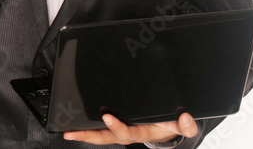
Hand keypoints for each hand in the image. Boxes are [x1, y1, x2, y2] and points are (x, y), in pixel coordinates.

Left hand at [63, 111, 197, 144]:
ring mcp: (121, 129)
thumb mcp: (182, 126)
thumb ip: (186, 125)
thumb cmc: (172, 124)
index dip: (116, 126)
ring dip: (83, 133)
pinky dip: (87, 127)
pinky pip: (100, 127)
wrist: (170, 126)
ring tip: (67, 131)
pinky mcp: (116, 124)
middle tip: (72, 133)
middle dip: (89, 136)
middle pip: (106, 137)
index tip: (106, 116)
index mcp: (142, 132)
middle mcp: (128, 133)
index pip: (127, 132)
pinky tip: (74, 124)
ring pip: (100, 134)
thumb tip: (185, 117)